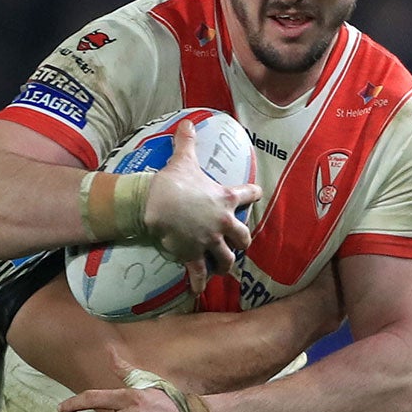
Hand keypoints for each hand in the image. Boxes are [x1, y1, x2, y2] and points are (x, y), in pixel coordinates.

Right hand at [142, 117, 259, 288]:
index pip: (248, 194)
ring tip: (224, 268)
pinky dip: (198, 282)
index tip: (255, 194)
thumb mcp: (183, 159)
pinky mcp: (194, 254)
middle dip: (243, 240)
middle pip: (243, 236)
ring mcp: (209, 240)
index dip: (252, 193)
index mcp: (225, 198)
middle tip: (240, 242)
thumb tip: (187, 122)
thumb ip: (188, 142)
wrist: (156, 204)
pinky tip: (198, 290)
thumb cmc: (173, 181)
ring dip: (227, 263)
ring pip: (227, 258)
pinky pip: (199, 272)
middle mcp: (223, 222)